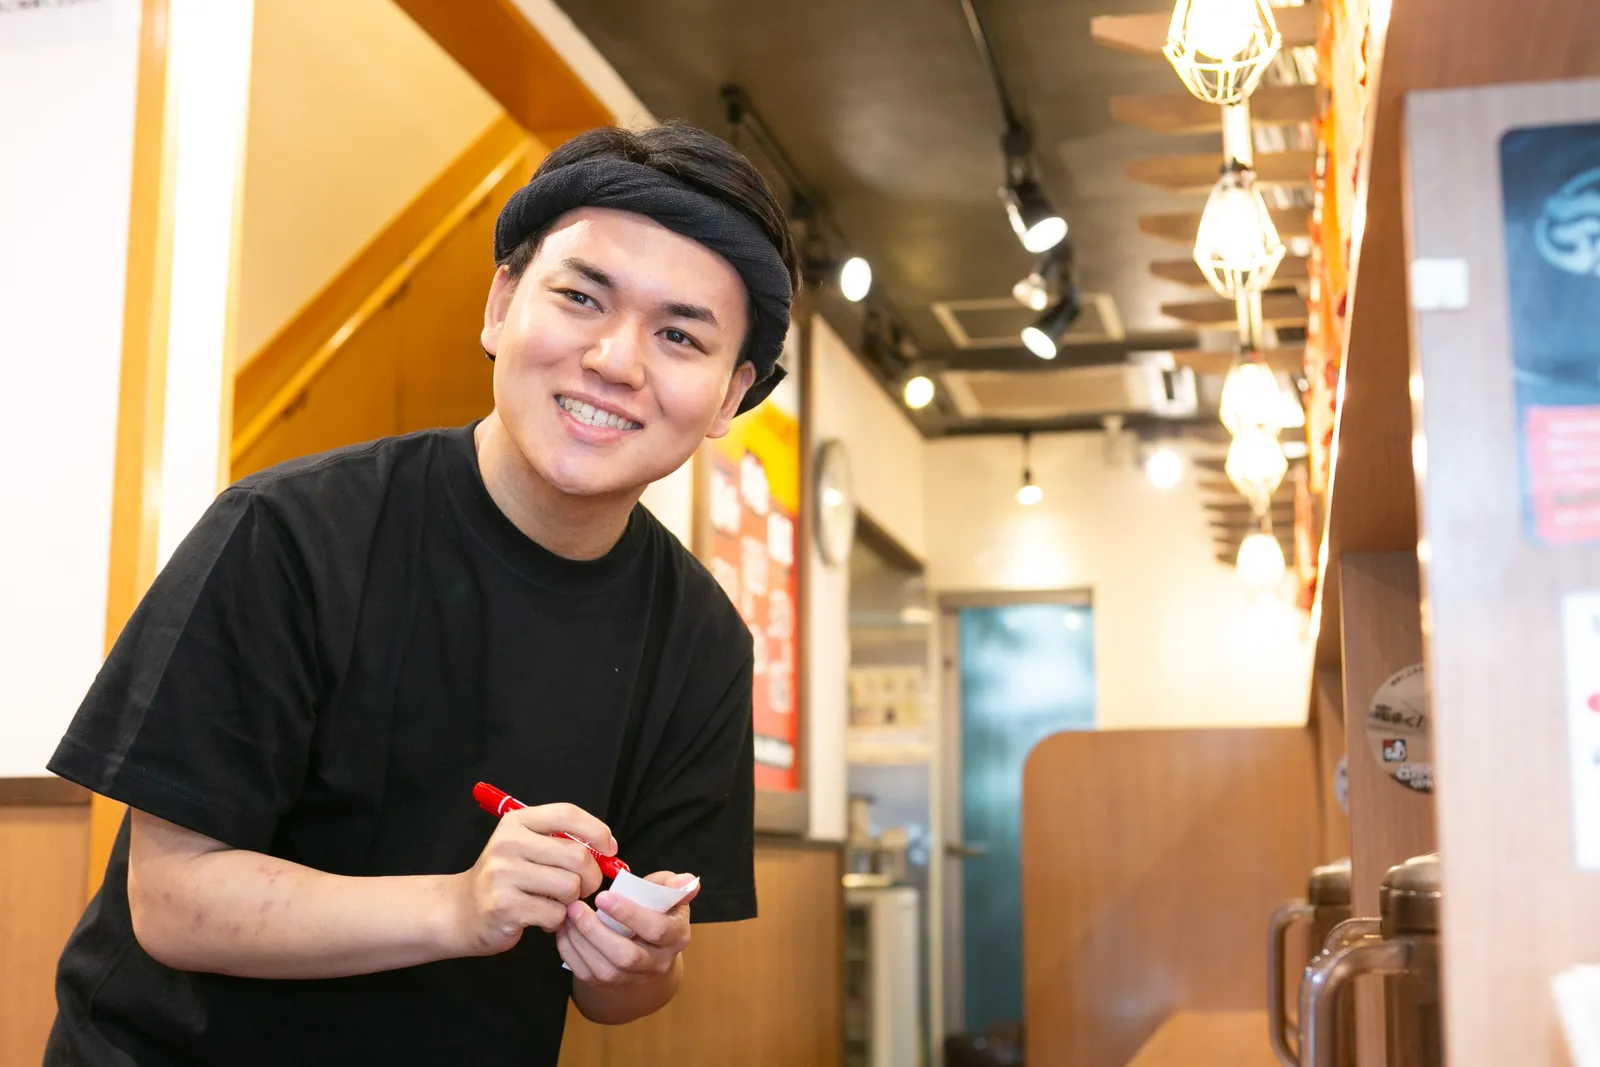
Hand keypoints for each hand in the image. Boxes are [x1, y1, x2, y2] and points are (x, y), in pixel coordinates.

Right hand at [449, 803, 616, 956]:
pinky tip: (541, 918)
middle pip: (577, 856)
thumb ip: (563, 842)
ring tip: (555, 903)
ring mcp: (504, 875)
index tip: (610, 848)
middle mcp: (508, 844)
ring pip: (570, 887)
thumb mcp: (527, 847)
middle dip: (591, 876)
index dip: (597, 830)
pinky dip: (556, 921)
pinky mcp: (505, 907)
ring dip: (571, 901)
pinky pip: (556, 914)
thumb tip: (609, 850)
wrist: (460, 911)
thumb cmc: (505, 879)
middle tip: (583, 887)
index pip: (567, 814)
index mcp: (517, 822)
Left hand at [555, 871, 697, 986]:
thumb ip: (671, 886)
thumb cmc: (656, 912)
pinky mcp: (608, 985)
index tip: (603, 896)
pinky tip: (564, 929)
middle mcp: (657, 963)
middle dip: (597, 931)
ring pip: (604, 969)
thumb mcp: (667, 897)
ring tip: (568, 915)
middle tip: (576, 906)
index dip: (630, 914)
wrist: (649, 951)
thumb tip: (686, 879)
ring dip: (580, 941)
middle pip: (627, 956)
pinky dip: (570, 952)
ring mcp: (632, 978)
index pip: (657, 930)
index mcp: (676, 937)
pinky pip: (586, 974)